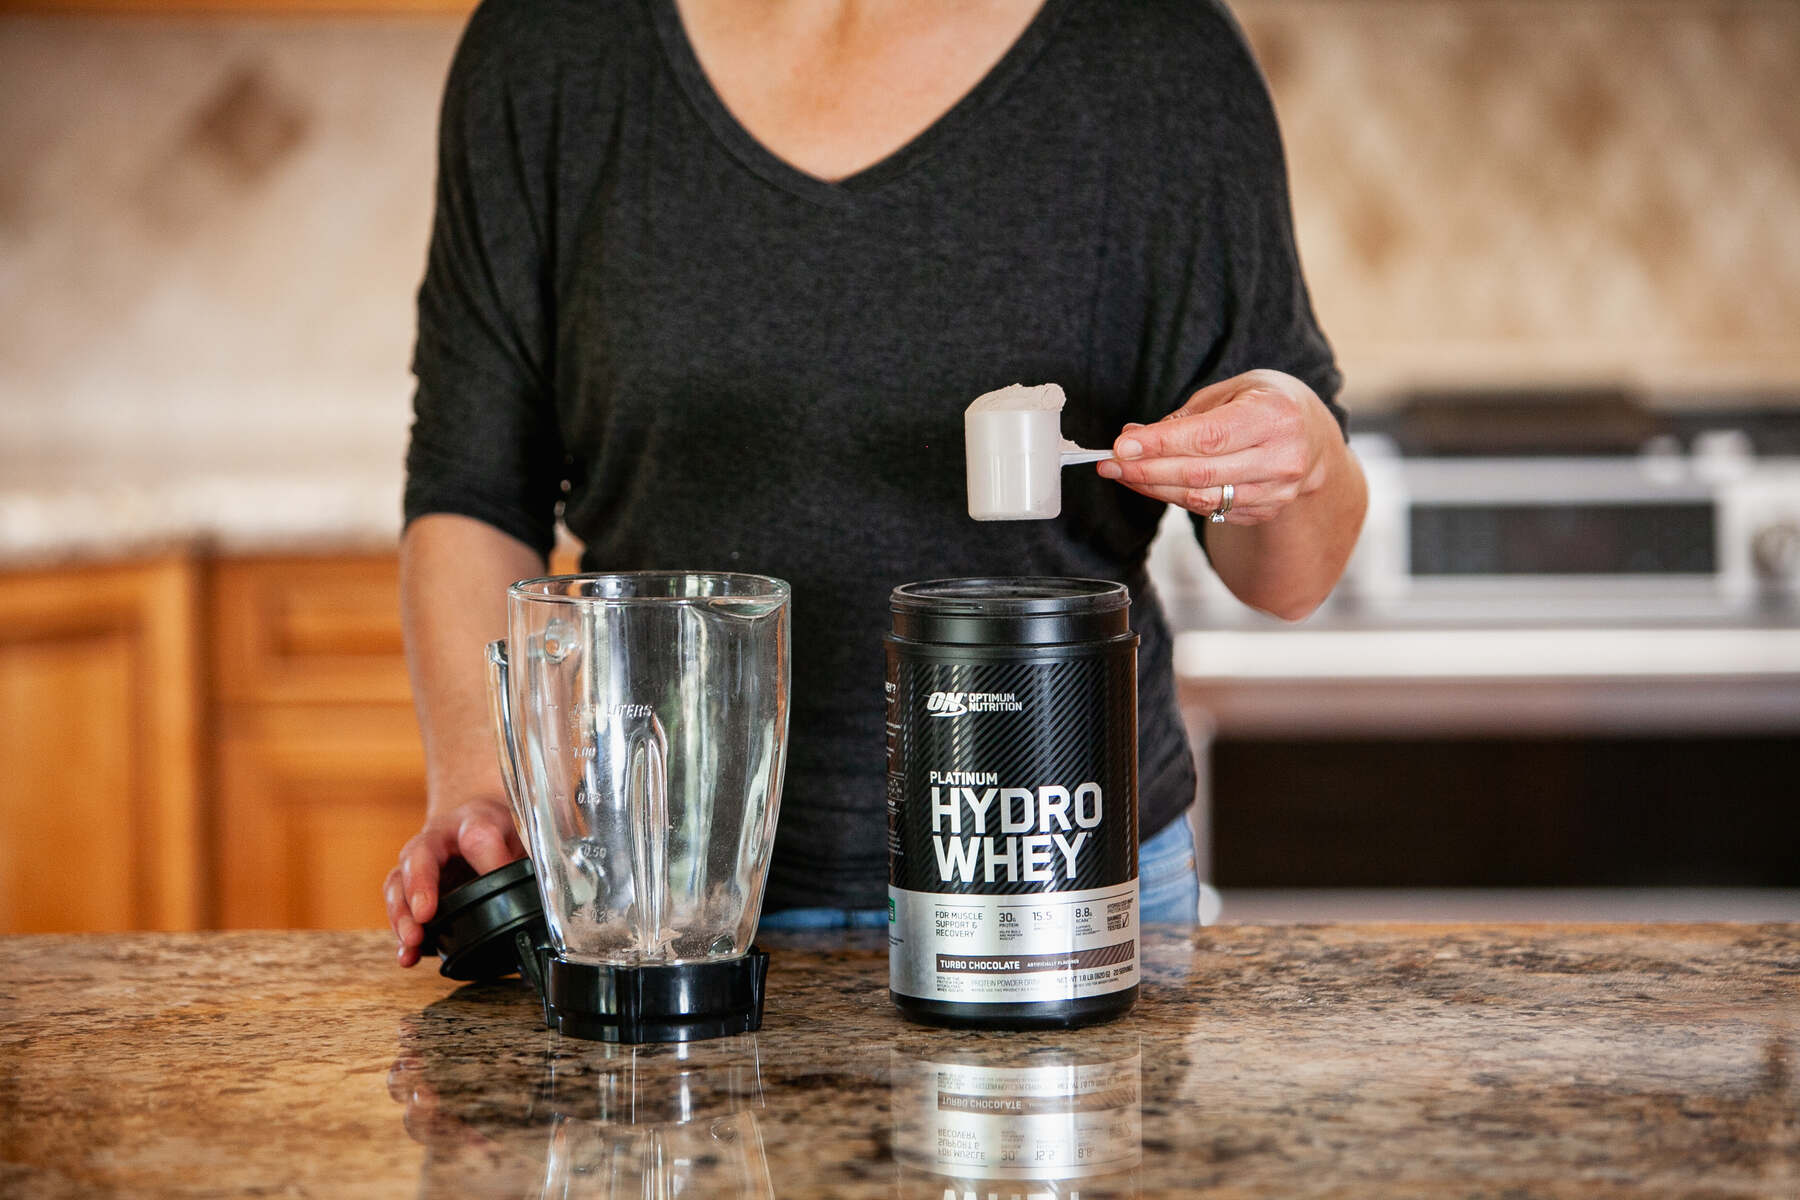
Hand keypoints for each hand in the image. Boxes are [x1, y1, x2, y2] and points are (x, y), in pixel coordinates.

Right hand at [384, 798, 523, 967]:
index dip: (486, 859)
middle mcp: (439, 839)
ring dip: (403, 914)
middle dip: (420, 885)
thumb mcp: (523, 835)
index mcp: (475, 821)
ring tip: (412, 940)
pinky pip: (397, 909)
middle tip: (425, 914)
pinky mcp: (410, 890)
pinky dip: (400, 936)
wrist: (475, 822)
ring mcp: (419, 863)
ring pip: (398, 882)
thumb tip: (550, 887)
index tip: (498, 881)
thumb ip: (531, 857)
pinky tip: (408, 956)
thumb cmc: (501, 832)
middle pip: (420, 855)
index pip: (478, 834)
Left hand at [1097, 369, 1338, 523]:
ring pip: (1201, 498)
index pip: (1208, 437)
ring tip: (1122, 473)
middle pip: (1200, 473)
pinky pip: (1209, 510)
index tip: (1121, 446)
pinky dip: (1174, 497)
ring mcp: (1277, 492)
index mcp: (1275, 416)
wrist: (1315, 438)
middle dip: (1146, 470)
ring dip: (1153, 487)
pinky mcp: (1264, 511)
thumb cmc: (1268, 404)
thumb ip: (1186, 416)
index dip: (1161, 444)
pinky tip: (1153, 482)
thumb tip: (1133, 436)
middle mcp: (1282, 458)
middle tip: (1108, 463)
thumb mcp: (1234, 391)